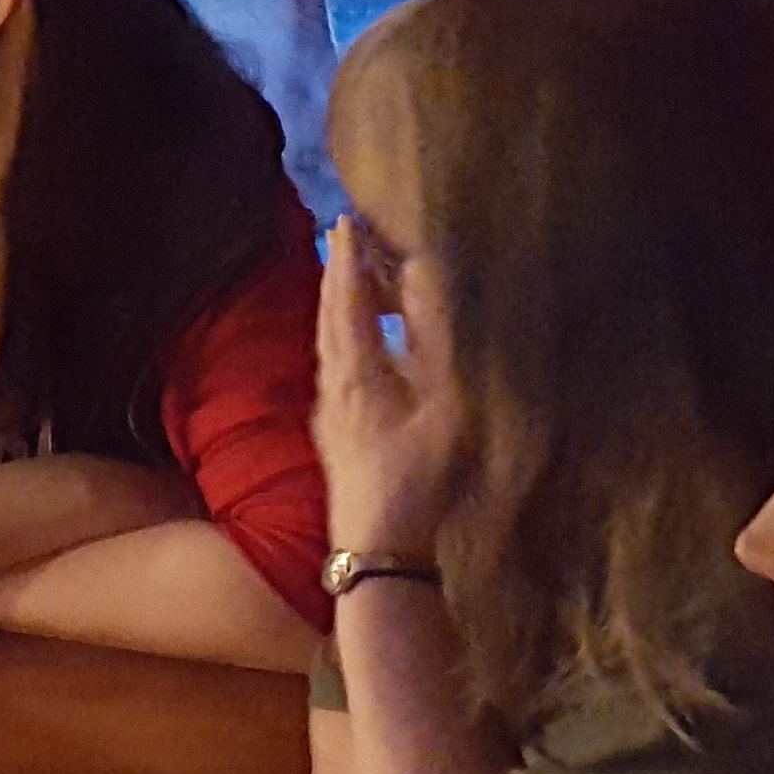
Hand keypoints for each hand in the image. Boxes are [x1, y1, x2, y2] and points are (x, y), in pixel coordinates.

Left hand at [314, 216, 469, 555]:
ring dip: (339, 308)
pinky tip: (358, 354)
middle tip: (342, 238)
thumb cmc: (419, 480)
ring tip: (349, 283)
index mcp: (357, 372)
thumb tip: (423, 277)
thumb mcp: (445, 404)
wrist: (380, 553)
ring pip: (328, 346)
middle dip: (338, 276)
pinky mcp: (335, 441)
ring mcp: (330, 417)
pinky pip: (335, 372)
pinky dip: (343, 343)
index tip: (347, 221)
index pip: (349, 300)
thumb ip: (436, 338)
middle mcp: (334, 388)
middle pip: (331, 319)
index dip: (350, 259)